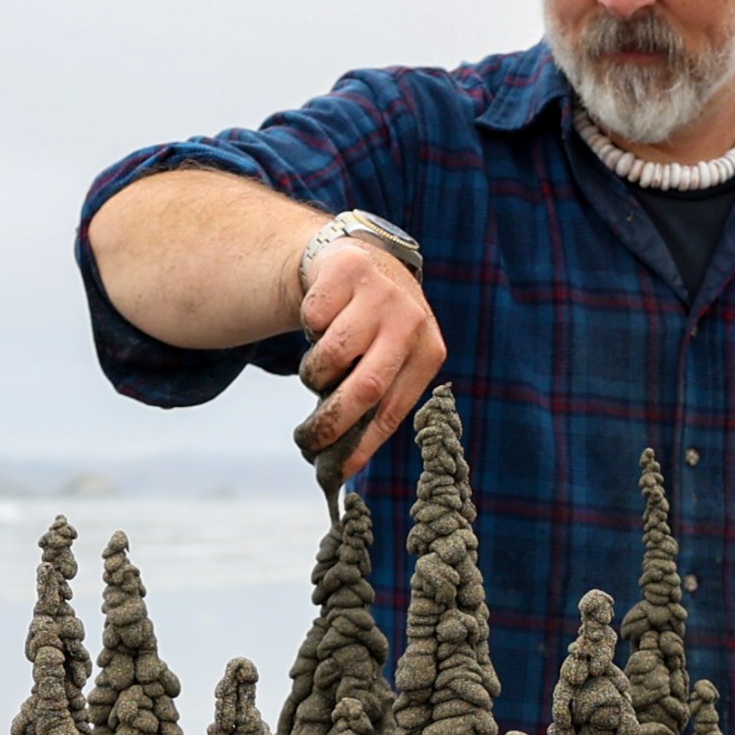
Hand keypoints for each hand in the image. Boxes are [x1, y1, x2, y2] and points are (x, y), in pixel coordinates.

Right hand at [291, 235, 447, 480]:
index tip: (336, 472)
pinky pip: (312, 319)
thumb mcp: (389, 358)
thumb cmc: (373, 330)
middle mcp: (411, 321)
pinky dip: (308, 328)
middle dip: (330, 421)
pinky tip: (323, 318)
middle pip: (365, 387)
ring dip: (314, 372)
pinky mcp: (348, 270)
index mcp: (428, 352)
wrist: (362, 263)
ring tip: (320, 366)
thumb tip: (340, 467)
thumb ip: (375, 400)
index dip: (363, 445)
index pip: (394, 409)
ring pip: (331, 355)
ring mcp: (381, 293)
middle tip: (306, 438)